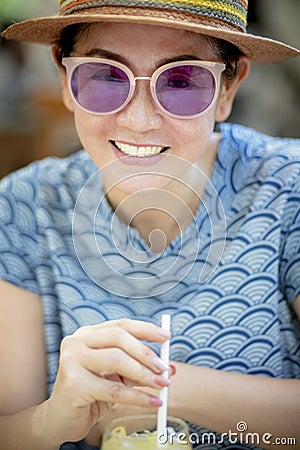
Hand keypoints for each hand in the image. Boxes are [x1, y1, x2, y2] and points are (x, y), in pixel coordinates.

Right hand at [42, 319, 170, 445]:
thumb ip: (139, 368)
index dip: (145, 329)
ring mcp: (72, 360)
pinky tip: (152, 401)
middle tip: (164, 367)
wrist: (60, 420)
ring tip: (162, 384)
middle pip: (118, 337)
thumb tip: (168, 367)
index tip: (166, 336)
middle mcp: (77, 342)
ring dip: (144, 373)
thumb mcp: (117, 377)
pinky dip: (137, 396)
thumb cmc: (91, 394)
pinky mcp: (73, 384)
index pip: (120, 324)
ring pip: (116, 360)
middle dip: (146, 352)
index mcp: (88, 334)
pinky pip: (113, 389)